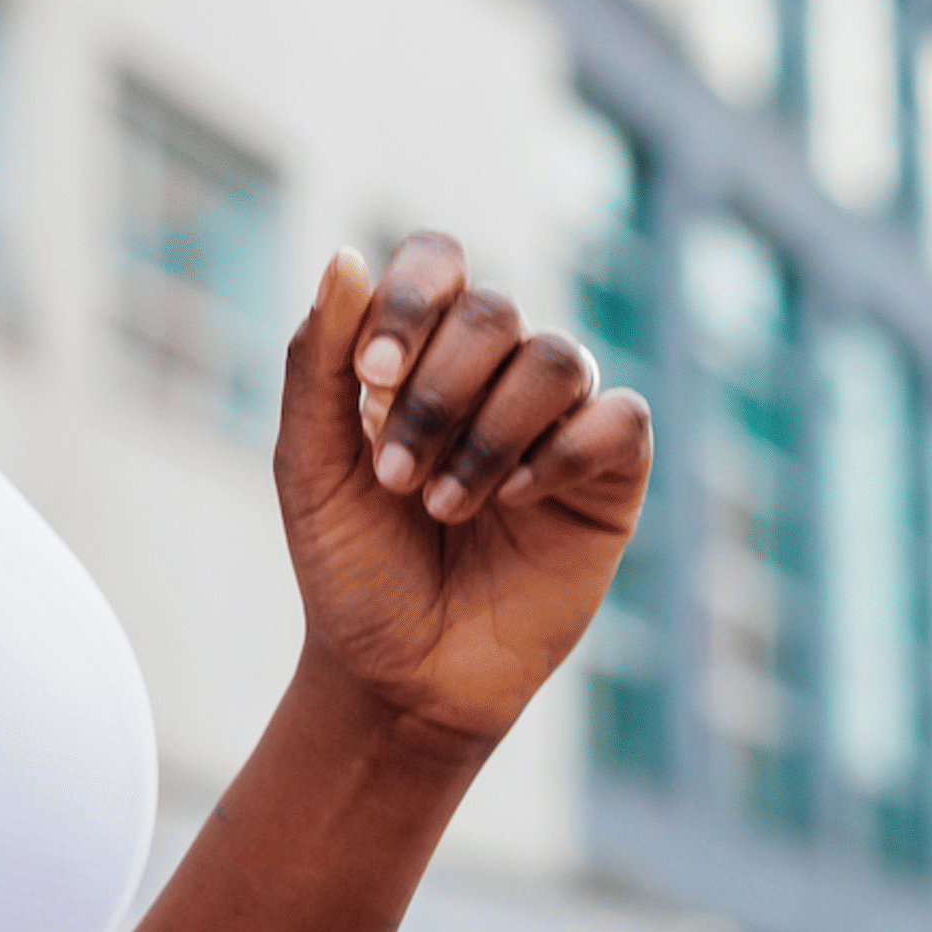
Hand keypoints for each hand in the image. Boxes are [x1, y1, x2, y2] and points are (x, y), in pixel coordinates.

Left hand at [273, 234, 651, 747]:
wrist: (401, 675)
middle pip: (494, 312)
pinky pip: (619, 417)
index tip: (370, 380)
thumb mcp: (312, 466)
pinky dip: (561, 452)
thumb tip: (344, 257)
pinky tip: (513, 502)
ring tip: (443, 507)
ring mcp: (558, 419)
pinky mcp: (610, 475)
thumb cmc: (352, 567)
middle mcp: (495, 371)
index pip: (438, 261)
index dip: (411, 301)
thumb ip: (318, 362)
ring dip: (489, 434)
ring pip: (558, 358)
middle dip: (438, 393)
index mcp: (421, 351)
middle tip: (395, 477)